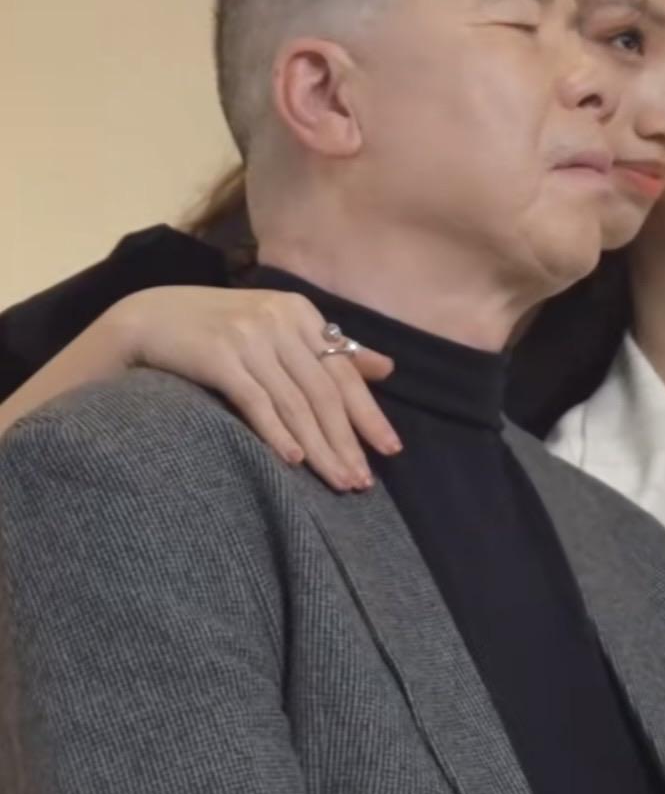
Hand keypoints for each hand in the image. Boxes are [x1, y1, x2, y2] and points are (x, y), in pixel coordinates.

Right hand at [105, 286, 398, 490]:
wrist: (146, 320)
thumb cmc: (216, 329)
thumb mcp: (276, 328)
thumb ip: (329, 348)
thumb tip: (387, 368)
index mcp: (299, 312)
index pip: (343, 372)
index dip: (369, 414)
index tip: (390, 450)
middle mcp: (278, 320)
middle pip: (324, 392)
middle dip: (347, 441)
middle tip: (362, 482)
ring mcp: (248, 337)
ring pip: (296, 403)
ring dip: (320, 448)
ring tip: (338, 482)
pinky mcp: (218, 356)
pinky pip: (257, 403)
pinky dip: (277, 434)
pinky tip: (294, 462)